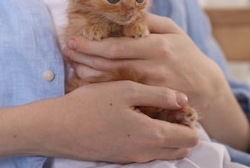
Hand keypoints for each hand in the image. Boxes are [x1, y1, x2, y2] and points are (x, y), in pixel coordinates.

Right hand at [40, 81, 197, 162]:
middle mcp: (146, 152)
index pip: (190, 139)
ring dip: (167, 136)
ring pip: (164, 152)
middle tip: (170, 110)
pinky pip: (147, 152)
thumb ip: (159, 95)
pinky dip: (151, 139)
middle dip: (182, 131)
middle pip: (180, 149)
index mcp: (152, 135)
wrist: (57, 127)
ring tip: (153, 112)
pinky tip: (136, 120)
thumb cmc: (91, 105)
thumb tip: (183, 99)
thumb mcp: (127, 91)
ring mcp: (132, 158)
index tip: (182, 106)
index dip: (192, 122)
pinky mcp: (120, 158)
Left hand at [63, 13, 249, 152]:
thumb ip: (150, 21)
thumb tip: (126, 12)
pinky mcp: (150, 102)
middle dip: (83, 58)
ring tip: (72, 66)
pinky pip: (121, 95)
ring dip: (88, 75)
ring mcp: (151, 88)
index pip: (116, 46)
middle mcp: (153, 68)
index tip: (73, 40)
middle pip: (109, 64)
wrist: (206, 87)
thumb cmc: (187, 55)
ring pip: (111, 82)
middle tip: (66, 52)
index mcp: (158, 46)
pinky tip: (89, 83)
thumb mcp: (174, 31)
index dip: (91, 45)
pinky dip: (102, 89)